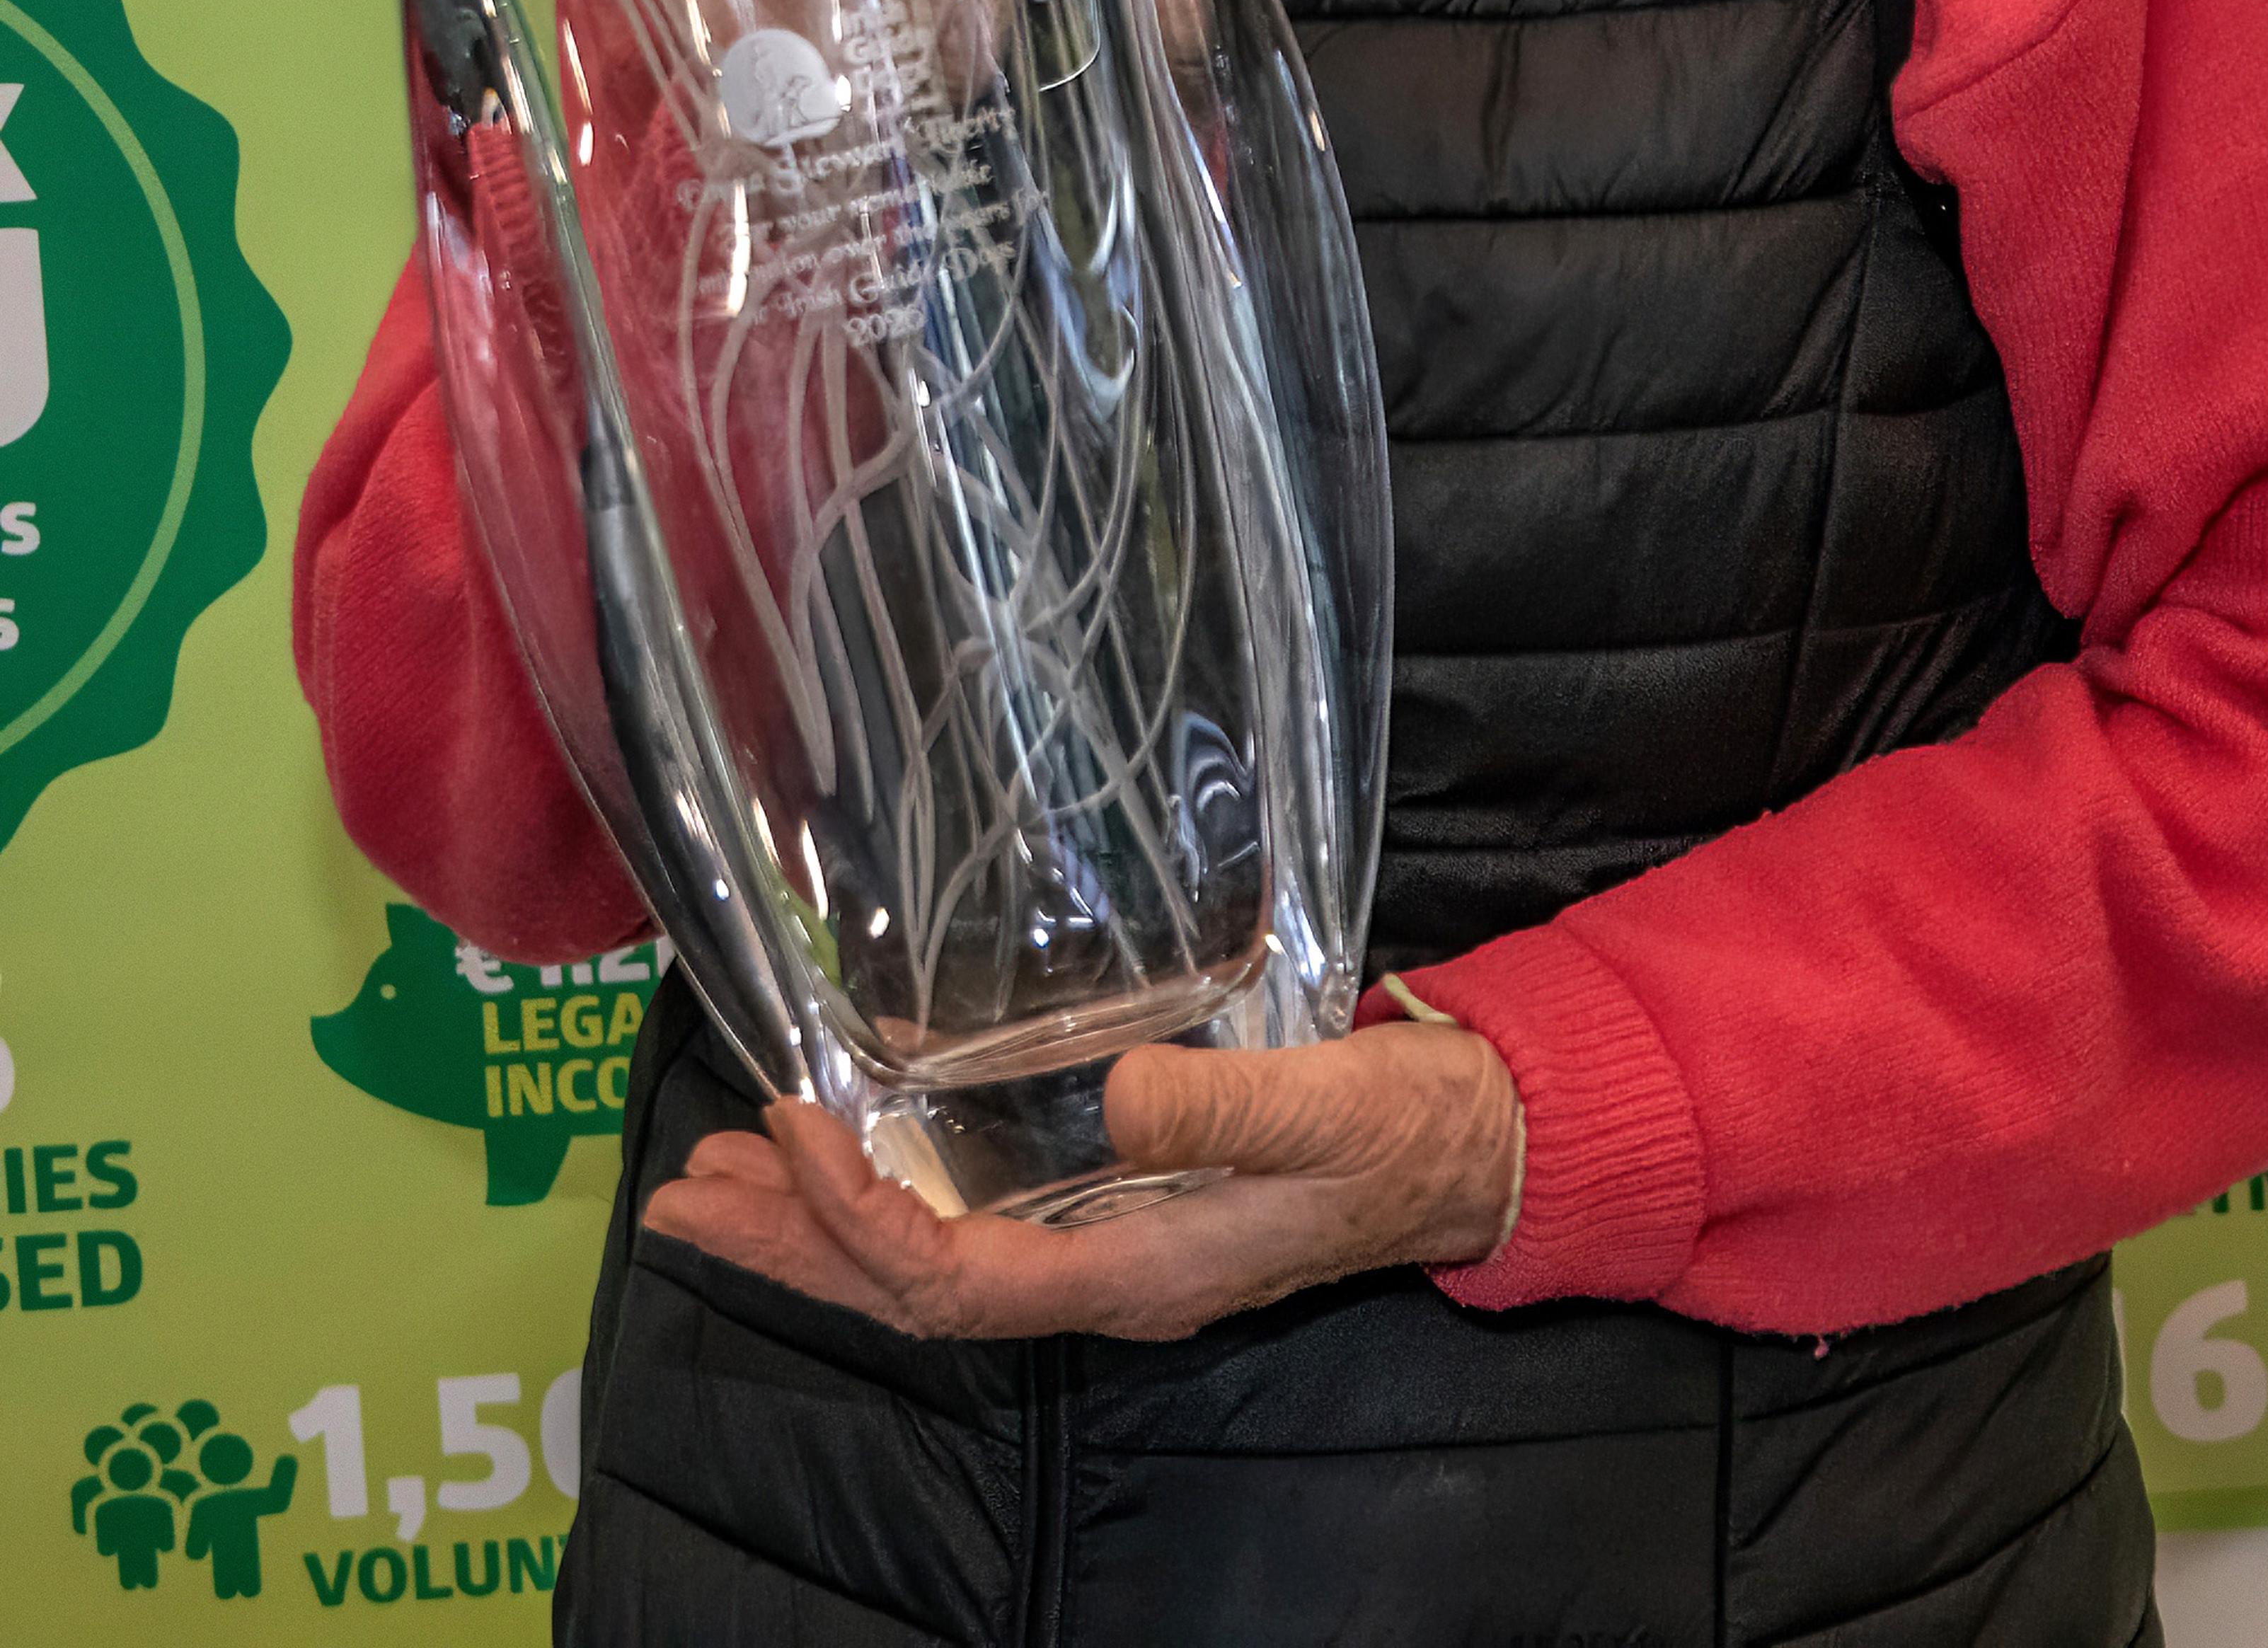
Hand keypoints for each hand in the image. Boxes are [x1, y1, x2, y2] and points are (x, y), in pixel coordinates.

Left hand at [643, 1020, 1521, 1342]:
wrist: (1467, 1142)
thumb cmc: (1400, 1127)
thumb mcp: (1324, 1106)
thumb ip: (1224, 1105)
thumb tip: (1114, 1099)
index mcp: (1133, 1270)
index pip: (952, 1277)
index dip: (859, 1217)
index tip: (791, 1128)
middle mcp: (1100, 1275)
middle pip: (908, 1287)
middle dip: (794, 1242)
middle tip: (680, 1194)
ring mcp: (1105, 1245)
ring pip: (925, 1258)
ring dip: (820, 1221)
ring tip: (722, 1175)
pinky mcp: (1117, 1200)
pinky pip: (968, 1222)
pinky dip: (889, 1189)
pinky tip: (851, 1145)